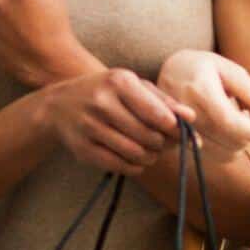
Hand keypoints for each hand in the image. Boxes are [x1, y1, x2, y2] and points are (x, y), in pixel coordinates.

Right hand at [37, 68, 191, 175]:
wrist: (59, 105)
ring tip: (149, 150)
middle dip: (162, 144)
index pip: (159, 115)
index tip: (179, 132)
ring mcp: (91, 127)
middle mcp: (103, 103)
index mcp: (119, 82)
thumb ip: (163, 101)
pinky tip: (135, 159)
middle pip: (150, 136)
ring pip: (137, 153)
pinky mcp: (83, 149)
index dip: (175, 129)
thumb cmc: (106, 93)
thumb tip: (191, 118)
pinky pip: (121, 166)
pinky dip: (136, 167)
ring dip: (150, 157)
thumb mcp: (132, 87)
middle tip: (162, 142)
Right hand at [156, 50, 249, 153]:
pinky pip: (215, 156)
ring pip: (226, 153)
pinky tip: (226, 128)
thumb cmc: (202, 67)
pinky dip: (228, 146)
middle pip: (232, 141)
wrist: (168, 73)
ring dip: (241, 139)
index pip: (231, 122)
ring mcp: (181, 132)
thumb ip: (248, 87)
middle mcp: (188, 115)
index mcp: (201, 91)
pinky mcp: (181, 144)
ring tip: (240, 116)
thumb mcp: (225, 67)